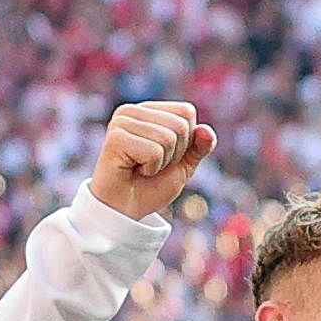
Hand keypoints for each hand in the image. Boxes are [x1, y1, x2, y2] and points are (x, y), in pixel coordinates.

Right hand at [87, 99, 215, 222]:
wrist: (124, 210)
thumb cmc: (149, 187)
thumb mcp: (183, 165)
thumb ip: (199, 146)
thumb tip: (205, 129)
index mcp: (147, 110)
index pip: (186, 112)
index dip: (185, 141)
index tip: (163, 156)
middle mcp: (131, 111)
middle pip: (180, 125)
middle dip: (174, 154)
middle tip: (150, 166)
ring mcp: (120, 123)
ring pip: (169, 138)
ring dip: (161, 163)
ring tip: (141, 168)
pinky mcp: (115, 138)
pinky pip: (154, 152)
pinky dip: (151, 168)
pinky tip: (133, 171)